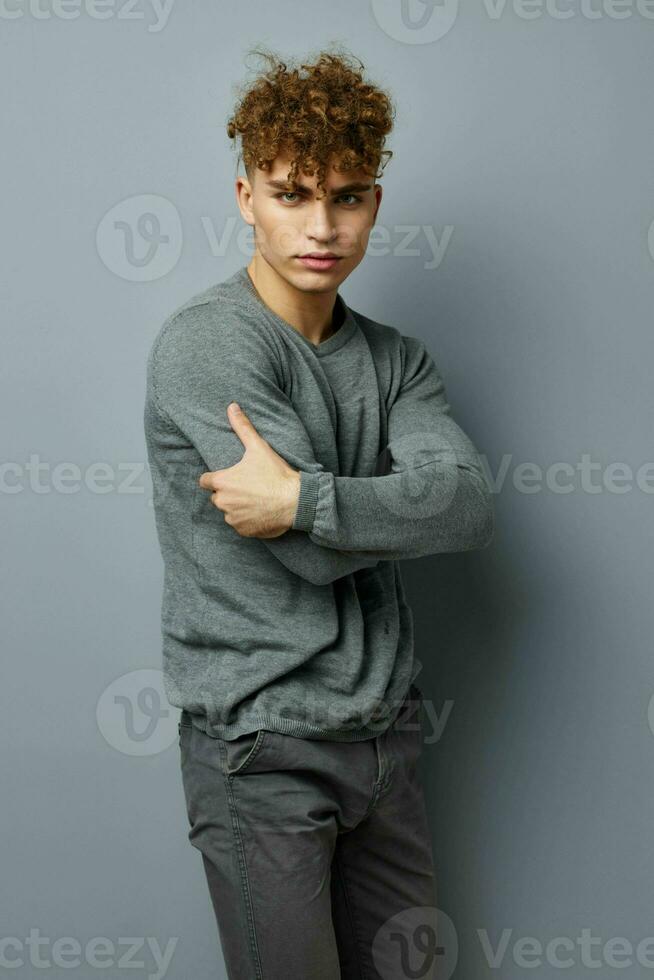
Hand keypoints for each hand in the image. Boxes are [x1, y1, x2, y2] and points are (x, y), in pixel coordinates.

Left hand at [198, 401, 300, 537]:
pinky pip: (240, 525)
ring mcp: (233, 518)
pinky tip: (261, 511)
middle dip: (228, 493)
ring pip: (229, 512)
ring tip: (256, 499)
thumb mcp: (258, 447)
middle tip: (248, 487)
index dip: (214, 478)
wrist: (296, 501)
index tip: (227, 477)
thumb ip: (242, 427)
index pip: (205, 481)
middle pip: (218, 497)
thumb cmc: (276, 474)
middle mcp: (223, 502)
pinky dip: (248, 521)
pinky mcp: (244, 531)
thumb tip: (232, 406)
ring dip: (237, 507)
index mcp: (222, 482)